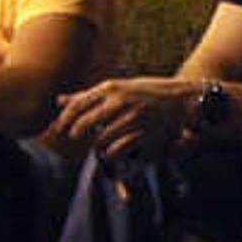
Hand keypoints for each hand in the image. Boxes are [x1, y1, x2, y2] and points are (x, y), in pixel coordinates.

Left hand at [47, 75, 201, 163]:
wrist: (182, 100)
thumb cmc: (146, 92)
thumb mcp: (117, 88)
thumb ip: (88, 96)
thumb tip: (58, 101)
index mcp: (111, 88)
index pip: (77, 105)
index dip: (64, 120)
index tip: (59, 129)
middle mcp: (119, 102)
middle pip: (85, 124)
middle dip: (76, 134)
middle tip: (75, 138)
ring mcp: (132, 118)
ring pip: (101, 140)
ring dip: (96, 146)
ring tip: (99, 145)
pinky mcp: (143, 133)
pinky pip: (118, 150)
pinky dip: (112, 153)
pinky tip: (115, 151)